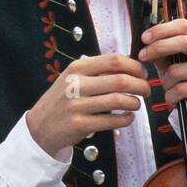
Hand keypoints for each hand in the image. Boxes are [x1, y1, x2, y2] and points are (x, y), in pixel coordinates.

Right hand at [26, 53, 150, 157]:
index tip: (142, 73)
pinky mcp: (81, 124)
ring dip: (135, 103)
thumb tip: (130, 65)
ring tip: (136, 105)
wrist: (39, 126)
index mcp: (77, 68)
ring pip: (120, 100)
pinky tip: (127, 117)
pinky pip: (113, 120)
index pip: (114, 60)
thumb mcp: (72, 78)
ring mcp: (77, 105)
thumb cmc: (61, 100)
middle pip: (121, 80)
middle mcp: (76, 84)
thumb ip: (96, 71)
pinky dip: (126, 119)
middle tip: (146, 90)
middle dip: (141, 85)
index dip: (135, 66)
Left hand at [139, 19, 186, 124]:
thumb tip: (146, 41)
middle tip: (142, 56)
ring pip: (178, 71)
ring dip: (166, 81)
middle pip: (185, 42)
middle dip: (159, 48)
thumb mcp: (170, 61)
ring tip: (169, 86)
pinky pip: (181, 89)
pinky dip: (171, 96)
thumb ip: (160, 49)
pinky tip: (173, 98)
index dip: (162, 30)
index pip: (184, 25)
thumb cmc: (185, 78)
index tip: (144, 38)